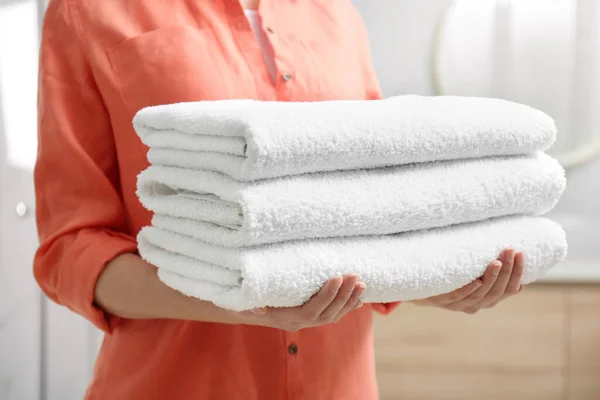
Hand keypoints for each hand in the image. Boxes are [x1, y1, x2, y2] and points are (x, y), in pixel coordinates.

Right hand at [235, 275, 365, 330]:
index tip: (337, 277)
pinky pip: (334, 314)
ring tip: (362, 283)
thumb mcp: (243, 304)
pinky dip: (348, 305)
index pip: (311, 311)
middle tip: (355, 276)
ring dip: (350, 300)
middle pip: (327, 314)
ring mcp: (308, 321)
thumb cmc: (245, 303)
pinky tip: (360, 296)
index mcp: (287, 319)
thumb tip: (258, 308)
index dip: (326, 296)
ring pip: (334, 315)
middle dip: (343, 296)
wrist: (248, 310)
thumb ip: (250, 306)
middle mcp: (300, 323)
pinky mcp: (313, 316)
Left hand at [411, 248, 524, 313]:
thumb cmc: (451, 279)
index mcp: (486, 300)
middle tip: (511, 251)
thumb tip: (514, 261)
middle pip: (497, 291)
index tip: (521, 254)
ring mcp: (459, 304)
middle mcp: (475, 305)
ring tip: (497, 261)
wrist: (420, 289)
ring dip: (492, 278)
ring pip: (481, 294)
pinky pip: (459, 296)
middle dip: (507, 271)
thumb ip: (490, 273)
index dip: (517, 273)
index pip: (508, 289)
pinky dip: (470, 289)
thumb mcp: (473, 275)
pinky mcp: (443, 300)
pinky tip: (477, 280)